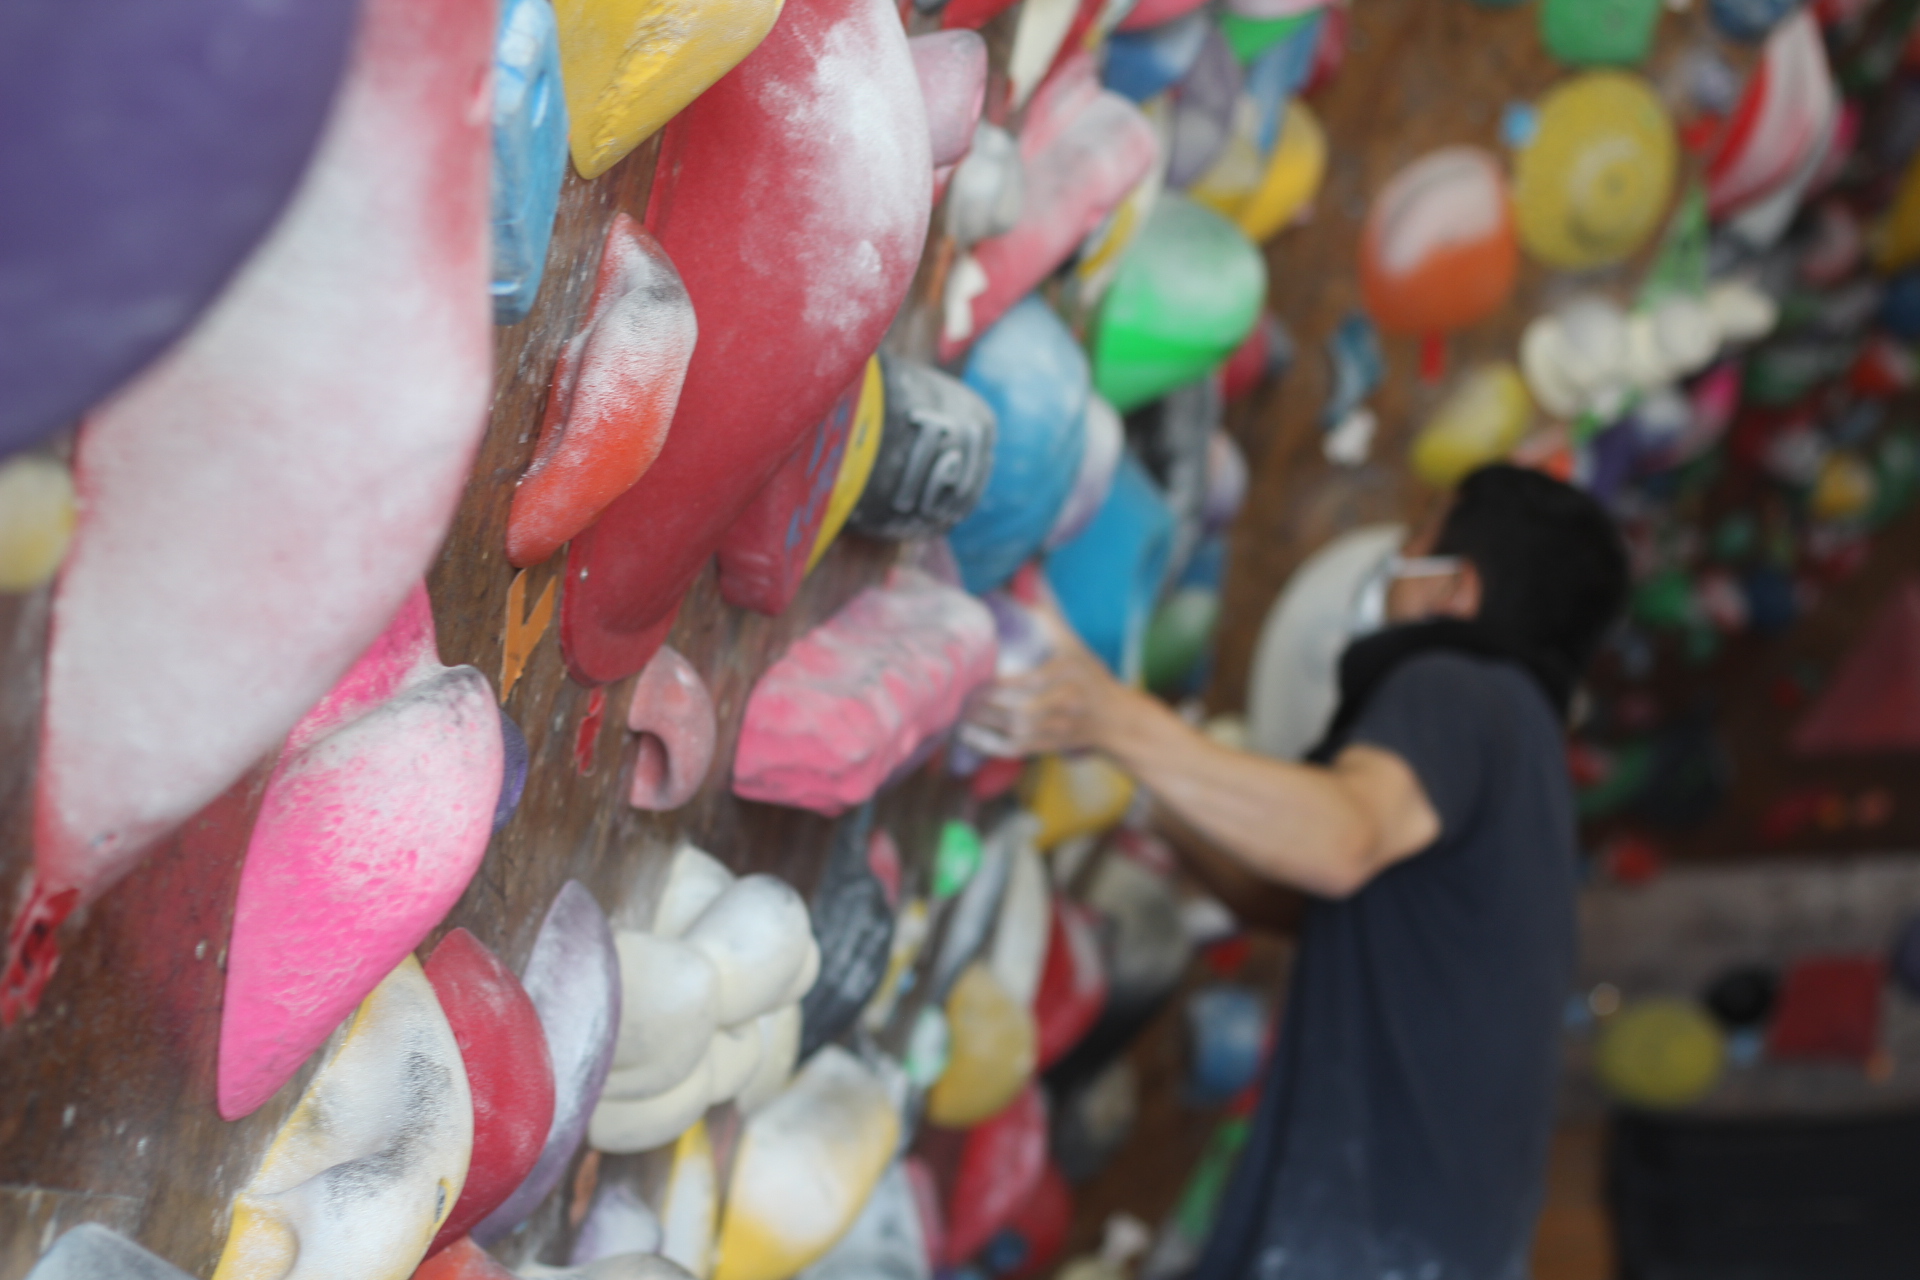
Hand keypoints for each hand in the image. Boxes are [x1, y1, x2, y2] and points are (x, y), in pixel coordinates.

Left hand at [962, 590, 1127, 756]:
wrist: (1117, 719)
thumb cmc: (1090, 677)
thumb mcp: (1075, 645)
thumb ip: (1050, 619)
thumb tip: (1028, 584)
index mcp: (1070, 674)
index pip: (1032, 681)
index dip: (1001, 682)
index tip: (977, 673)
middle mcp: (1066, 703)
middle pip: (1021, 711)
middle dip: (986, 705)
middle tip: (959, 692)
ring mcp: (1059, 728)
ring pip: (1016, 732)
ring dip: (983, 725)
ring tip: (957, 710)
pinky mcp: (1050, 747)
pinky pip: (1016, 750)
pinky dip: (989, 745)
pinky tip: (969, 734)